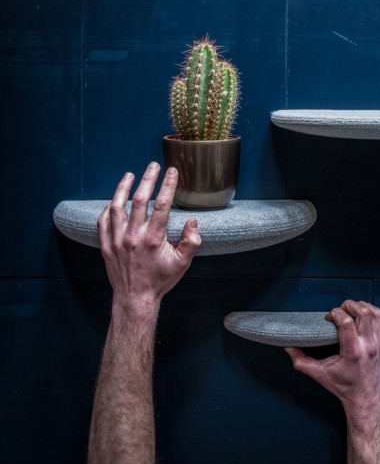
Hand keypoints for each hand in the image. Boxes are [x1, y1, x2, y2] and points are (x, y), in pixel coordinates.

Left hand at [97, 162, 200, 309]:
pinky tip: (114, 200)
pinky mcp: (106, 245)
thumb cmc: (160, 280)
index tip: (172, 171)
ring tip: (130, 175)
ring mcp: (117, 240)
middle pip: (140, 199)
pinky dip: (108, 208)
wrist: (135, 298)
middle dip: (148, 178)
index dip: (168, 185)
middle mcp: (133, 236)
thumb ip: (191, 242)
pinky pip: (103, 221)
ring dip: (124, 188)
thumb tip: (193, 222)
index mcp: (153, 238)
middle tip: (154, 165)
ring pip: (117, 207)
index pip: (162, 204)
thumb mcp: (183, 264)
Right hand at [285, 300, 379, 415]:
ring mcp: (378, 344)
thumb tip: (288, 347)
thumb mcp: (319, 374)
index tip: (328, 318)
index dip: (335, 313)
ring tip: (351, 310)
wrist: (364, 398)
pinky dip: (376, 313)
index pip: (347, 322)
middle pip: (364, 313)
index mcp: (353, 351)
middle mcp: (368, 345)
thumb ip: (301, 361)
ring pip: (376, 314)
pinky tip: (365, 315)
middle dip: (349, 306)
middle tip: (339, 311)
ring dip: (363, 307)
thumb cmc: (342, 386)